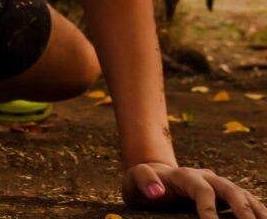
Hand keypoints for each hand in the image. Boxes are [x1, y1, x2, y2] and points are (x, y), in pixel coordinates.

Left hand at [123, 162, 266, 217]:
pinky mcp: (225, 196)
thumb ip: (143, 181)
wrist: (153, 177)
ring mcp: (218, 185)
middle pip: (230, 190)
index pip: (202, 189)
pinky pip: (246, 202)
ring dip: (256, 212)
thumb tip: (157, 191)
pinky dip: (257, 212)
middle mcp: (206, 177)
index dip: (209, 207)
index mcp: (184, 176)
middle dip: (243, 210)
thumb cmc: (143, 182)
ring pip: (243, 195)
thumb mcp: (133, 180)